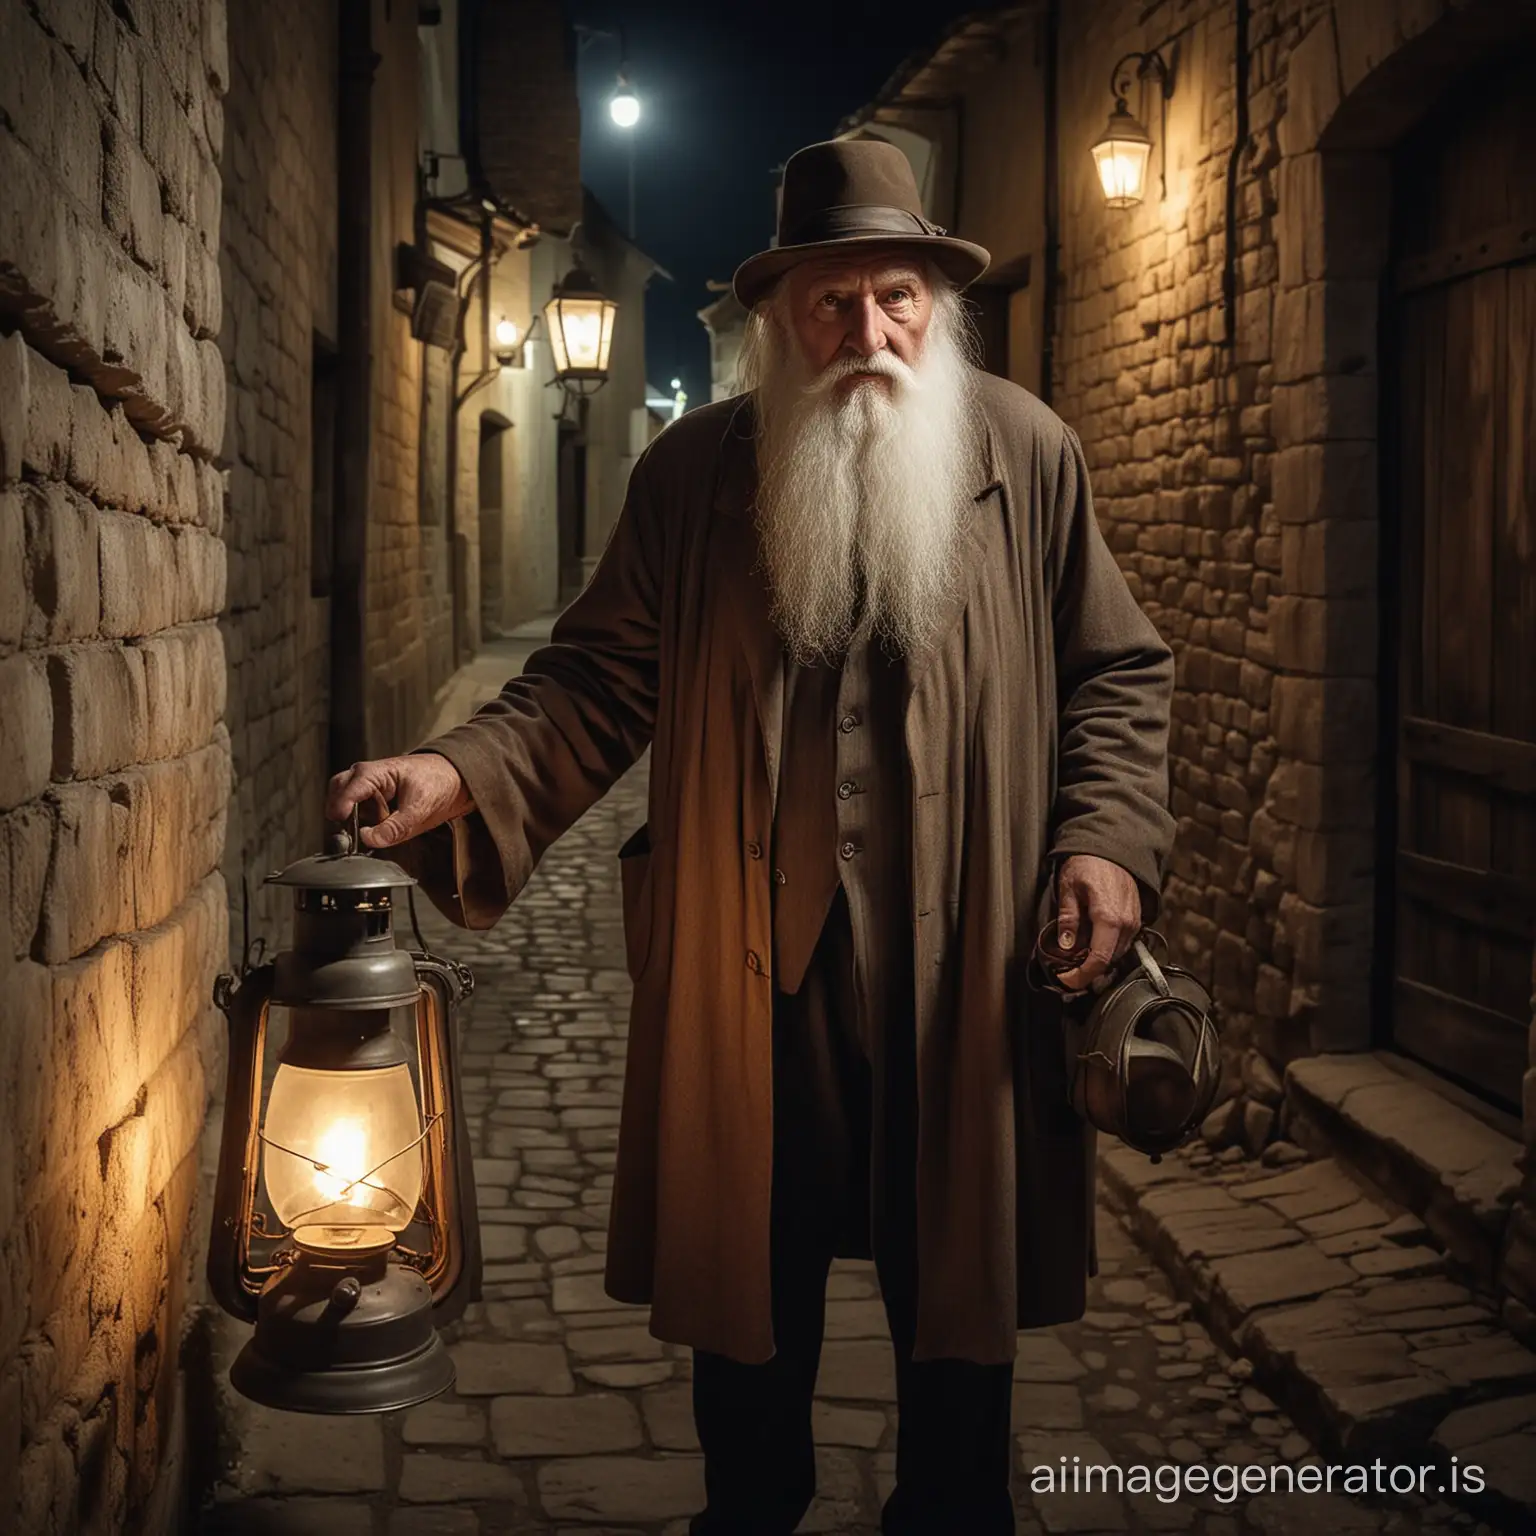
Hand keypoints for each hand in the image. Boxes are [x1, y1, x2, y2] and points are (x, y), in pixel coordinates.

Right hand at [325, 754, 474, 849]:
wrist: (452, 780)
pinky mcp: (369, 804)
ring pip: (344, 809)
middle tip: (354, 836)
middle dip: (342, 817)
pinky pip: (357, 818)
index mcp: (373, 773)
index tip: (345, 828)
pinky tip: (378, 831)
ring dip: (353, 823)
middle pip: (336, 797)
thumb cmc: (436, 783)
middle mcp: (363, 779)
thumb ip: (396, 827)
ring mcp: (364, 792)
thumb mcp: (420, 807)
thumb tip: (369, 839)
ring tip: (375, 830)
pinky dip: (363, 827)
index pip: (347, 790)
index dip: (342, 810)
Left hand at [1053, 854, 1141, 994]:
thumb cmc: (1088, 864)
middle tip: (1066, 972)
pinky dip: (1106, 948)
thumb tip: (1065, 946)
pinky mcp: (1136, 919)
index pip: (1099, 960)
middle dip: (1087, 971)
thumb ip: (1068, 919)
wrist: (1112, 847)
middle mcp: (1127, 924)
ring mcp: (1134, 922)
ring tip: (1075, 959)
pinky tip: (1090, 944)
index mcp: (1109, 918)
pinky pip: (1122, 943)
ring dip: (1097, 960)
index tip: (1066, 981)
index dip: (1082, 976)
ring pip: (1116, 954)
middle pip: (1109, 961)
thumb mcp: (1068, 888)